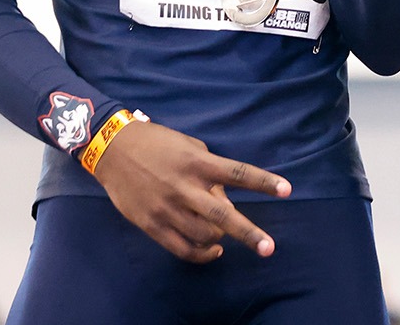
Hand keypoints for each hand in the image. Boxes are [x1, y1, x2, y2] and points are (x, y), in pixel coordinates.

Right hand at [91, 119, 291, 262]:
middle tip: (268, 248)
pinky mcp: (151, 224)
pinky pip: (181, 248)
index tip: (287, 190)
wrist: (113, 149)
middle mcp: (184, 187)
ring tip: (225, 238)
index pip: (239, 174)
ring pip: (204, 236)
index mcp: (198, 162)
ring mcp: (167, 208)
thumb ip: (211, 173)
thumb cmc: (158, 144)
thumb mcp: (190, 147)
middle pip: (223, 216)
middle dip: (249, 233)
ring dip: (221, 240)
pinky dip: (201, 255)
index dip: (264, 182)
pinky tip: (212, 252)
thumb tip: (227, 204)